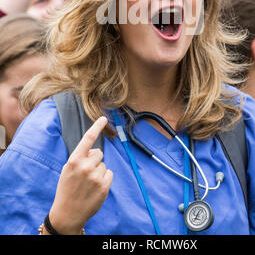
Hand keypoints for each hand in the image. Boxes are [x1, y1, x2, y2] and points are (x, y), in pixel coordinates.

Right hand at [48, 116, 112, 234]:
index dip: (96, 126)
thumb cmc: (67, 188)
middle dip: (94, 160)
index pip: (87, 139)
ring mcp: (95, 177)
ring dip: (98, 171)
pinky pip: (109, 174)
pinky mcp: (104, 186)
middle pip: (99, 153)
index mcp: (74, 160)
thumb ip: (81, 157)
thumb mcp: (68, 169)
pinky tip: (95, 188)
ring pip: (104, 164)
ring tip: (88, 183)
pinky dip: (104, 179)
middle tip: (85, 173)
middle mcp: (85, 166)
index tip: (103, 118)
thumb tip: (96, 151)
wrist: (67, 213)